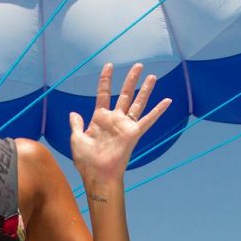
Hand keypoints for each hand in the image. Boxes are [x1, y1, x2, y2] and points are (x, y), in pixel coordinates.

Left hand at [69, 63, 171, 186]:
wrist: (97, 174)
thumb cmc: (85, 160)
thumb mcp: (76, 138)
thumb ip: (76, 124)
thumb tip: (73, 113)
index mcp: (100, 118)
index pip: (103, 94)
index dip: (106, 79)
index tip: (109, 66)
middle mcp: (115, 119)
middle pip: (125, 94)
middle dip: (131, 80)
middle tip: (138, 65)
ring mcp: (125, 125)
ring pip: (137, 103)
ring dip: (145, 90)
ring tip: (152, 76)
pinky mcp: (134, 133)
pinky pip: (148, 120)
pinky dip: (158, 110)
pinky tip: (167, 100)